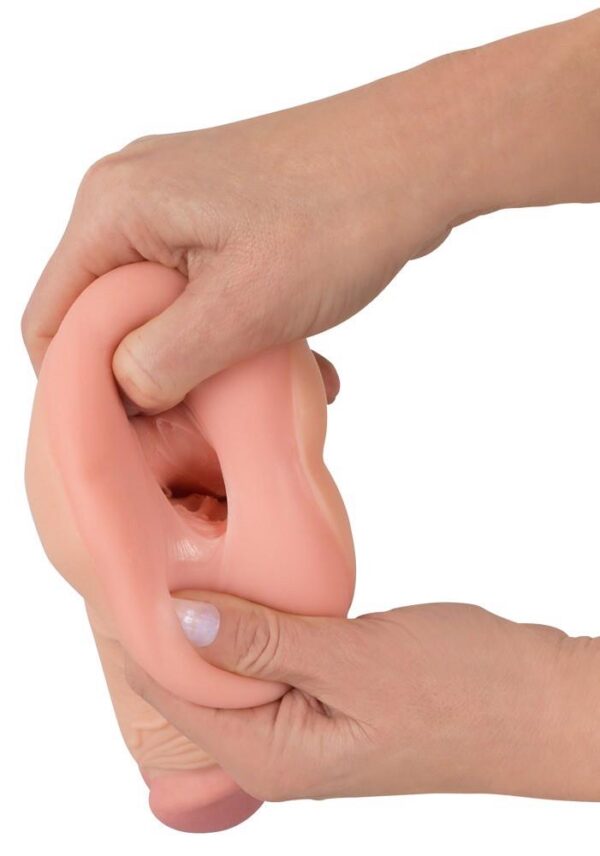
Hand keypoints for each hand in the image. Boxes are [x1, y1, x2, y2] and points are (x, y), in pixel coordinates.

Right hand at [22, 52, 476, 410]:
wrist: (419, 156)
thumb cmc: (339, 214)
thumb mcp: (240, 307)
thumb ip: (161, 360)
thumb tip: (125, 391)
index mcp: (115, 209)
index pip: (51, 319)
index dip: (80, 387)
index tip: (137, 431)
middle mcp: (134, 200)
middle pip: (105, 319)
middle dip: (157, 377)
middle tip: (211, 416)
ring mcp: (179, 206)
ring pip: (162, 313)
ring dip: (207, 362)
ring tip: (264, 391)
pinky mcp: (221, 220)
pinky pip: (204, 294)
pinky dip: (235, 334)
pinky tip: (292, 361)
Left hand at [126, 593, 599, 803]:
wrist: (540, 701)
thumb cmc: (463, 690)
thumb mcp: (354, 661)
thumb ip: (264, 642)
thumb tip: (180, 618)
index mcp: (273, 755)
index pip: (173, 694)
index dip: (143, 629)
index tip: (123, 565)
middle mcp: (279, 746)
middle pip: (194, 680)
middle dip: (169, 618)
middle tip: (149, 543)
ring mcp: (305, 720)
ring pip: (231, 662)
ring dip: (213, 612)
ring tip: (184, 551)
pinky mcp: (329, 692)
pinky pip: (268, 654)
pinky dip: (253, 616)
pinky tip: (244, 579)